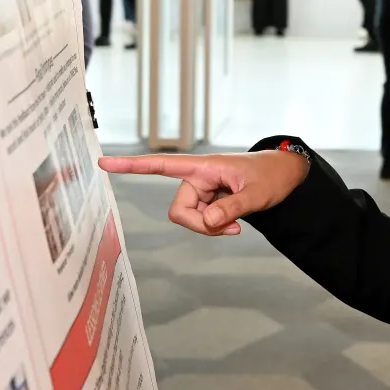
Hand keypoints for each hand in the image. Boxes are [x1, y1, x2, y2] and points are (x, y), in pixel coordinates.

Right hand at [97, 150, 309, 235]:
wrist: (287, 176)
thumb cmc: (272, 176)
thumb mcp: (257, 194)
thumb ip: (232, 208)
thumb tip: (208, 223)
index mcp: (203, 166)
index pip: (162, 165)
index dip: (132, 166)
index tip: (103, 162)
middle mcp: (198, 178)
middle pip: (179, 210)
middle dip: (201, 225)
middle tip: (231, 226)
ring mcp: (202, 191)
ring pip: (190, 219)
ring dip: (211, 228)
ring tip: (237, 223)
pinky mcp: (209, 201)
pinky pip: (201, 222)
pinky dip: (216, 228)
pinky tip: (235, 223)